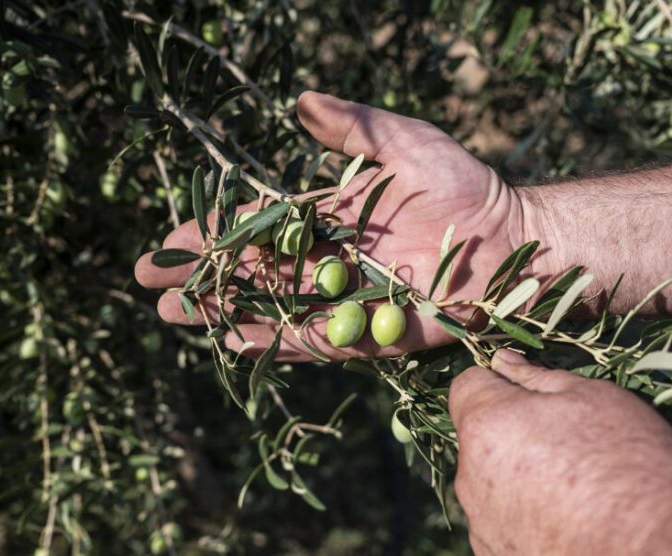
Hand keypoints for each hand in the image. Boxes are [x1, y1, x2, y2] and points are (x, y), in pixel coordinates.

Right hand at [135, 92, 548, 360]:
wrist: (518, 238)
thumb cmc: (467, 185)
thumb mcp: (406, 143)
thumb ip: (354, 127)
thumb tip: (299, 100)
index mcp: (332, 218)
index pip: (260, 226)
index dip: (214, 233)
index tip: (171, 239)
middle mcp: (332, 260)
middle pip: (255, 272)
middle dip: (205, 278)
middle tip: (153, 287)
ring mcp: (350, 298)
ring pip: (275, 307)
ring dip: (226, 312)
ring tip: (176, 316)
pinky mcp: (376, 332)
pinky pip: (319, 340)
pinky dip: (278, 342)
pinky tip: (237, 342)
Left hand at [449, 350, 671, 554]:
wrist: (658, 550)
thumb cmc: (630, 463)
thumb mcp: (594, 398)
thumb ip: (537, 377)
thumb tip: (502, 361)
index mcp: (486, 425)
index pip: (467, 384)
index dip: (499, 381)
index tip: (533, 394)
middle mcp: (469, 476)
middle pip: (480, 436)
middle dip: (512, 430)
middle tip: (568, 442)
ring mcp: (480, 522)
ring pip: (490, 480)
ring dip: (518, 475)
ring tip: (576, 487)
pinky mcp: (494, 554)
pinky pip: (502, 519)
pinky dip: (526, 514)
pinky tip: (569, 519)